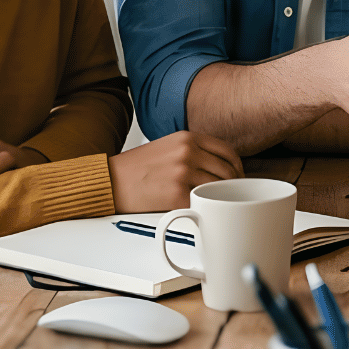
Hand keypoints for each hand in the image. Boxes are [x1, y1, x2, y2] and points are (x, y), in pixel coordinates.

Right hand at [109, 130, 243, 212]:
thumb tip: (219, 166)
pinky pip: (202, 203)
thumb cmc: (137, 167)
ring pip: (219, 187)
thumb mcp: (168, 146)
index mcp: (188, 138)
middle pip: (227, 170)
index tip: (237, 177)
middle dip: (234, 185)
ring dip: (222, 198)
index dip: (237, 166)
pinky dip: (205, 209)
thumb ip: (193, 150)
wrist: (111, 180)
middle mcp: (188, 152)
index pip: (227, 151)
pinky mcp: (177, 194)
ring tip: (218, 204)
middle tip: (232, 195)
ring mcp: (184, 172)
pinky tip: (203, 211)